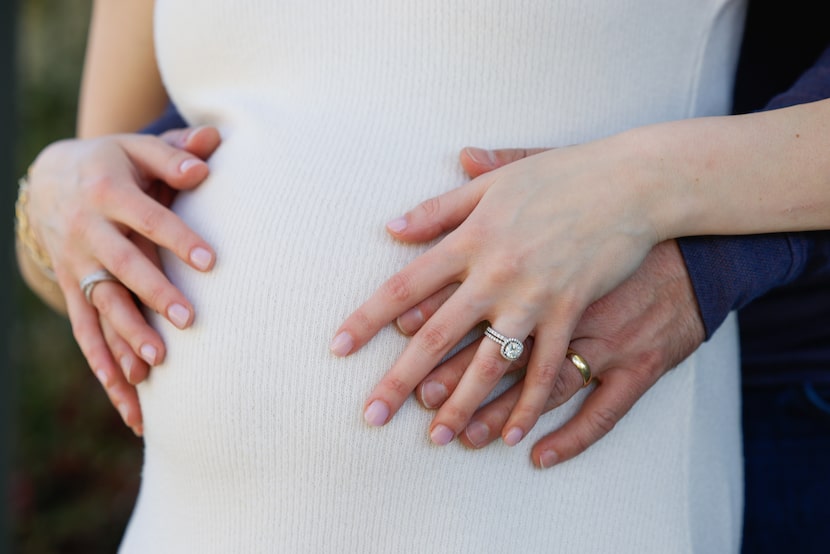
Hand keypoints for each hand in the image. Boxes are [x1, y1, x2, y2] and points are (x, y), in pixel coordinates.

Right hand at [25, 127, 220, 433]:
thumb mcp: (139, 149)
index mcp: (108, 193)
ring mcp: (77, 267)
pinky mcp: (73, 291)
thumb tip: (209, 157)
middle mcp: (88, 233)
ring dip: (124, 339)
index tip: (212, 262)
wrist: (51, 178)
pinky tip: (127, 402)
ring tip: (155, 370)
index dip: (180, 240)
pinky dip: (104, 366)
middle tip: (187, 321)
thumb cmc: (114, 164)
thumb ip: (175, 155)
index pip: (149, 220)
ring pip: (100, 308)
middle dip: (153, 296)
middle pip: (122, 268)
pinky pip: (85, 333)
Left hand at [333, 137, 663, 446]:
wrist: (630, 182)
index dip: (368, 319)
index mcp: (470, 239)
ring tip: (437, 437)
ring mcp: (534, 297)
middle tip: (372, 414)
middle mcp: (495, 273)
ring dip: (461, 404)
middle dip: (401, 378)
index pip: (405, 286)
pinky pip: (547, 368)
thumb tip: (391, 228)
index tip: (340, 348)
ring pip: (489, 362)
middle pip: (437, 335)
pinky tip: (513, 434)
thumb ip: (439, 208)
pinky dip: (530, 404)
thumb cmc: (560, 174)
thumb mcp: (494, 183)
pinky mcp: (571, 312)